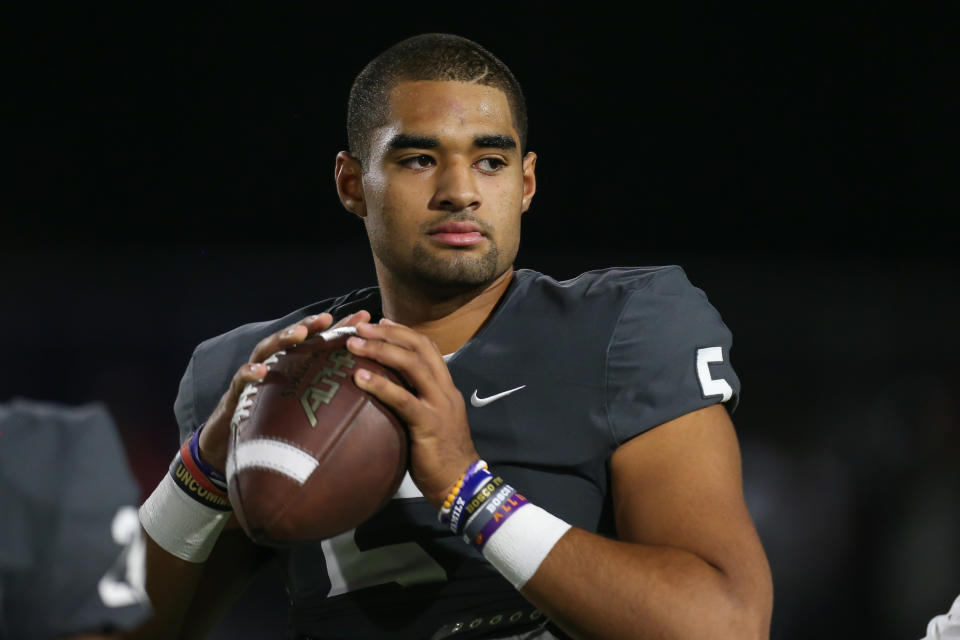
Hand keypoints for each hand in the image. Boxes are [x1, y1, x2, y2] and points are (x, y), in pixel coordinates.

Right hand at [197, 310, 372, 470]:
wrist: (232, 448)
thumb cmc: (272, 427)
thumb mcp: (302, 412)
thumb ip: (327, 401)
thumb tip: (369, 402)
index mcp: (293, 368)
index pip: (318, 343)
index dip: (340, 329)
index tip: (363, 316)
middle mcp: (274, 366)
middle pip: (293, 340)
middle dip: (310, 325)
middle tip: (328, 318)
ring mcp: (254, 378)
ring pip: (266, 350)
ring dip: (282, 339)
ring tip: (299, 333)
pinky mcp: (237, 395)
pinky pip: (241, 380)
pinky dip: (250, 373)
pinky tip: (261, 371)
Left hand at [346, 318, 479, 506]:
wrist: (460, 483)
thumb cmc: (439, 456)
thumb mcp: (430, 420)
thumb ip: (415, 401)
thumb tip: (386, 392)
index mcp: (446, 387)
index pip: (427, 347)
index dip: (403, 331)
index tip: (380, 321)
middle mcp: (445, 390)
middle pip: (420, 347)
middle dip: (389, 333)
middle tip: (361, 326)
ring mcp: (439, 405)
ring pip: (412, 365)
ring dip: (381, 349)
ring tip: (354, 344)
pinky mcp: (429, 424)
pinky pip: (403, 399)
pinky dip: (380, 385)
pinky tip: (359, 378)